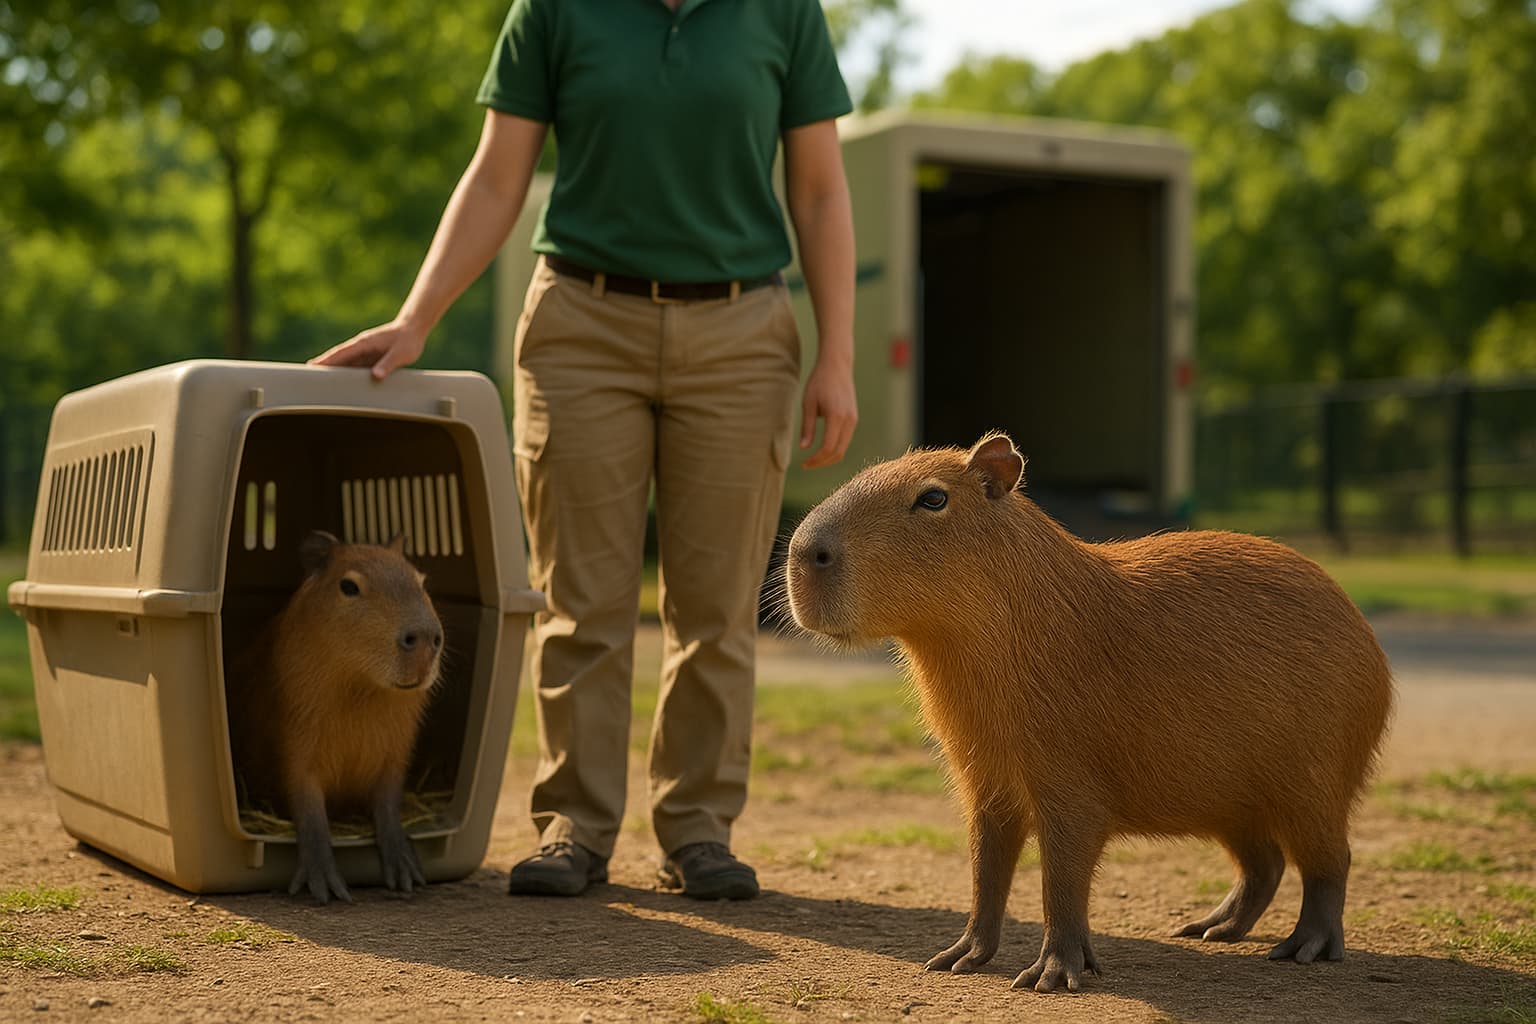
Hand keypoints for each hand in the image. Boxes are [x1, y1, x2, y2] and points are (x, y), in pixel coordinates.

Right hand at [309, 319, 427, 380]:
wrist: (413, 330)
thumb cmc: (408, 341)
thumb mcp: (401, 354)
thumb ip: (388, 364)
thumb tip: (375, 376)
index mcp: (365, 343)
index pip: (341, 353)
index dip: (327, 360)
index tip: (313, 366)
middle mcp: (360, 347)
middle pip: (337, 357)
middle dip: (322, 365)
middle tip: (306, 374)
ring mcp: (363, 351)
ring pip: (344, 362)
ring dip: (332, 370)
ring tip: (317, 381)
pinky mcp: (368, 357)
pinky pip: (353, 366)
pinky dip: (344, 373)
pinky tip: (338, 382)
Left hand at [799, 354, 856, 468]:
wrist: (837, 366)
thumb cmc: (819, 382)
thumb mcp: (808, 403)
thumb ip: (807, 427)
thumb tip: (804, 448)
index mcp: (836, 416)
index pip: (828, 447)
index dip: (816, 460)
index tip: (803, 464)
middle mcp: (849, 420)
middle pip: (838, 452)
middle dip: (822, 463)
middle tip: (807, 465)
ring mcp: (853, 420)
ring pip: (844, 448)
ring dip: (829, 457)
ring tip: (813, 460)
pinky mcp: (853, 418)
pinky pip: (846, 440)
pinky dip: (835, 449)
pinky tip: (822, 449)